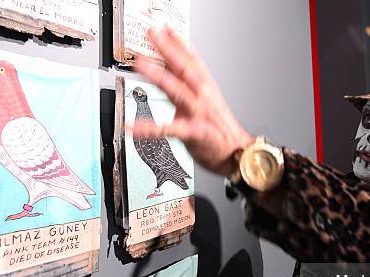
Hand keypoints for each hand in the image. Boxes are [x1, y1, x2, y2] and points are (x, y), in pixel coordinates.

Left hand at [131, 27, 254, 176]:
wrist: (237, 155)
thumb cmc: (219, 132)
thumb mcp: (205, 105)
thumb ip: (186, 89)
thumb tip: (169, 74)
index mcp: (206, 90)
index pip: (193, 61)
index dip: (179, 43)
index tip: (166, 28)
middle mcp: (203, 98)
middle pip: (185, 69)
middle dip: (167, 49)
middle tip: (152, 34)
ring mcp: (199, 114)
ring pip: (178, 91)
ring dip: (158, 76)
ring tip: (140, 65)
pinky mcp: (194, 133)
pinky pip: (168, 130)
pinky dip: (149, 129)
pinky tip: (133, 127)